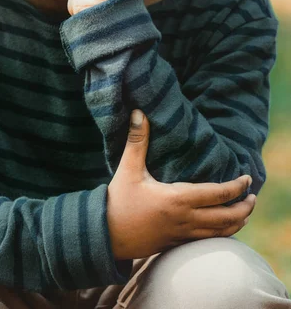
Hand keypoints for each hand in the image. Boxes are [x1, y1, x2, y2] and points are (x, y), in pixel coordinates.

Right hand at [107, 110, 255, 260]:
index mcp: (177, 200)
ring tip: (245, 211)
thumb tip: (138, 112)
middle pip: (227, 218)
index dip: (236, 187)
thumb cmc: (118, 201)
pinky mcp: (177, 244)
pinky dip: (222, 234)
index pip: (217, 194)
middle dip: (244, 207)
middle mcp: (185, 220)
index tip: (246, 178)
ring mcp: (182, 235)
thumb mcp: (128, 168)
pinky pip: (207, 242)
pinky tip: (223, 227)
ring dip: (237, 223)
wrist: (106, 235)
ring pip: (220, 234)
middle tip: (252, 196)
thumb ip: (137, 140)